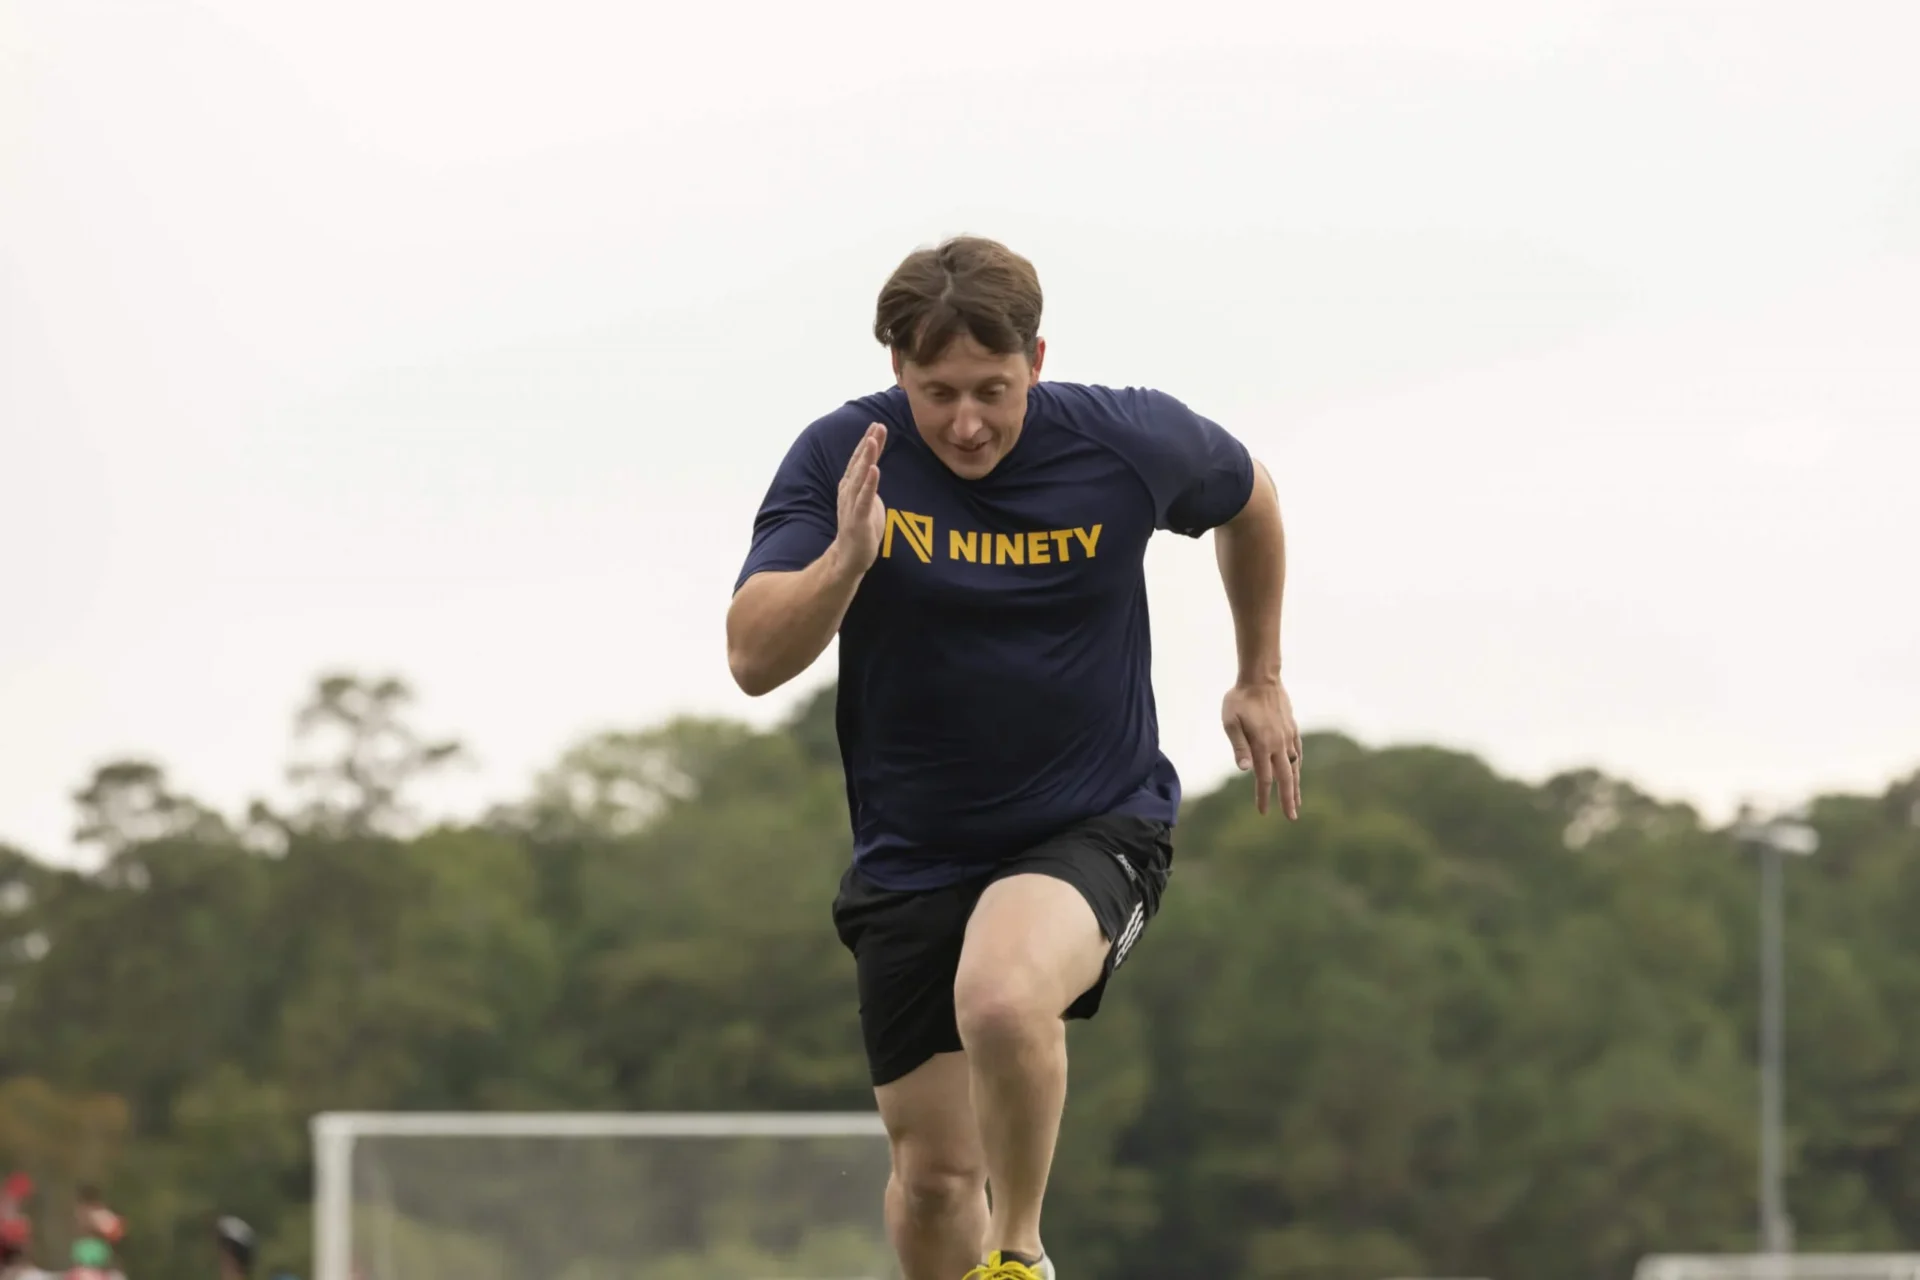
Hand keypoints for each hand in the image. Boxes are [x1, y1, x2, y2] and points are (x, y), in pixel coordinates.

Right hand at [831, 422, 887, 574]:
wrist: (848, 558)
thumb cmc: (860, 529)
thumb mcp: (867, 501)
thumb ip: (868, 485)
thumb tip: (873, 470)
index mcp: (851, 487)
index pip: (860, 461)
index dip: (867, 443)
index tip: (877, 426)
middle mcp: (848, 492)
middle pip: (859, 463)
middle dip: (868, 444)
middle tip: (877, 425)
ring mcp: (852, 505)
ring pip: (859, 477)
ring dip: (866, 458)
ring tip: (873, 441)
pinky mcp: (858, 519)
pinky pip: (864, 499)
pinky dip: (869, 484)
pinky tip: (874, 469)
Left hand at [1221, 679, 1300, 818]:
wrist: (1261, 677)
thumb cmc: (1240, 699)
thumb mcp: (1230, 721)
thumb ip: (1239, 746)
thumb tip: (1245, 770)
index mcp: (1263, 744)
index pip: (1264, 778)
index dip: (1263, 796)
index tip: (1262, 812)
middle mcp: (1279, 744)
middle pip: (1285, 778)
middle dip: (1288, 799)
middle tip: (1291, 817)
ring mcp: (1288, 736)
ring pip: (1294, 766)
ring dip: (1295, 786)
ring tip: (1297, 802)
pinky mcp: (1292, 728)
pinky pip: (1297, 751)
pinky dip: (1298, 764)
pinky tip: (1297, 771)